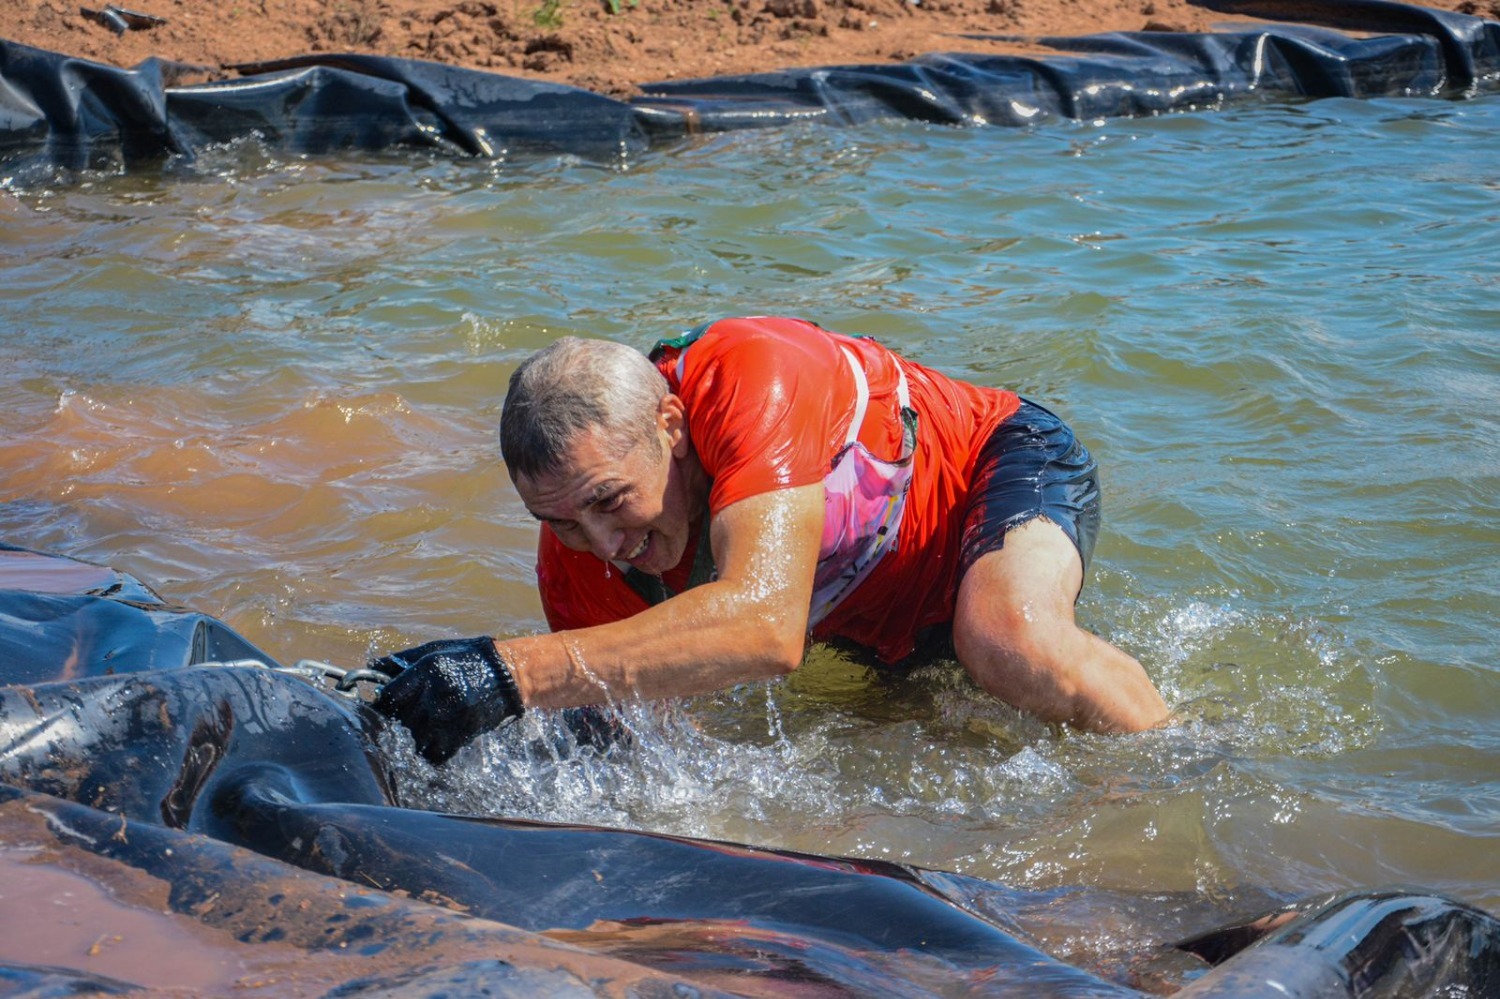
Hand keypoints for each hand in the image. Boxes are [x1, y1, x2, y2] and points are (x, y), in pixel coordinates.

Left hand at [369, 636, 522, 764]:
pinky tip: (433, 741)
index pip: (389, 696)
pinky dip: (430, 751)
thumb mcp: (435, 651)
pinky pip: (435, 753)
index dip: (381, 705)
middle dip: (396, 723)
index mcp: (428, 670)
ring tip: (417, 731)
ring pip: (415, 740)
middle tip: (398, 722)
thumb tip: (372, 668)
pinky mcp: (464, 732)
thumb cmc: (468, 658)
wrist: (509, 673)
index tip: (383, 708)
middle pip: (400, 721)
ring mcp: (452, 716)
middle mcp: (438, 694)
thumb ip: (403, 660)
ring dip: (413, 739)